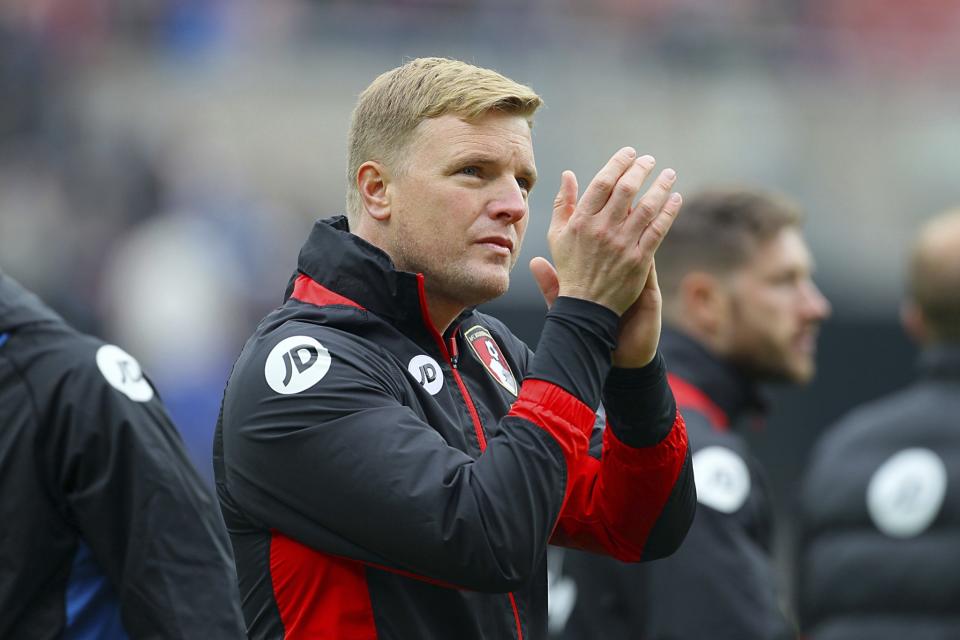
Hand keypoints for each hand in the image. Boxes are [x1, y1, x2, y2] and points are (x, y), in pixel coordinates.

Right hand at [532, 147, 681, 315]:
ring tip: (669, 174)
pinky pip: (658, 229)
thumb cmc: (571, 267)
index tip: (629, 153)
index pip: (603, 182)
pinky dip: (668, 212)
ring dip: (661, 186)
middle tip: (650, 160)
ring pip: (647, 207)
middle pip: (626, 189)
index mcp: (582, 220)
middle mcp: (602, 229)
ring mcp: (622, 244)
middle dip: (641, 169)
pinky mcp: (639, 259)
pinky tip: (675, 199)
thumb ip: (563, 204)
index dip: (618, 163)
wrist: (585, 306)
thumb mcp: (558, 235)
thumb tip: (568, 174)